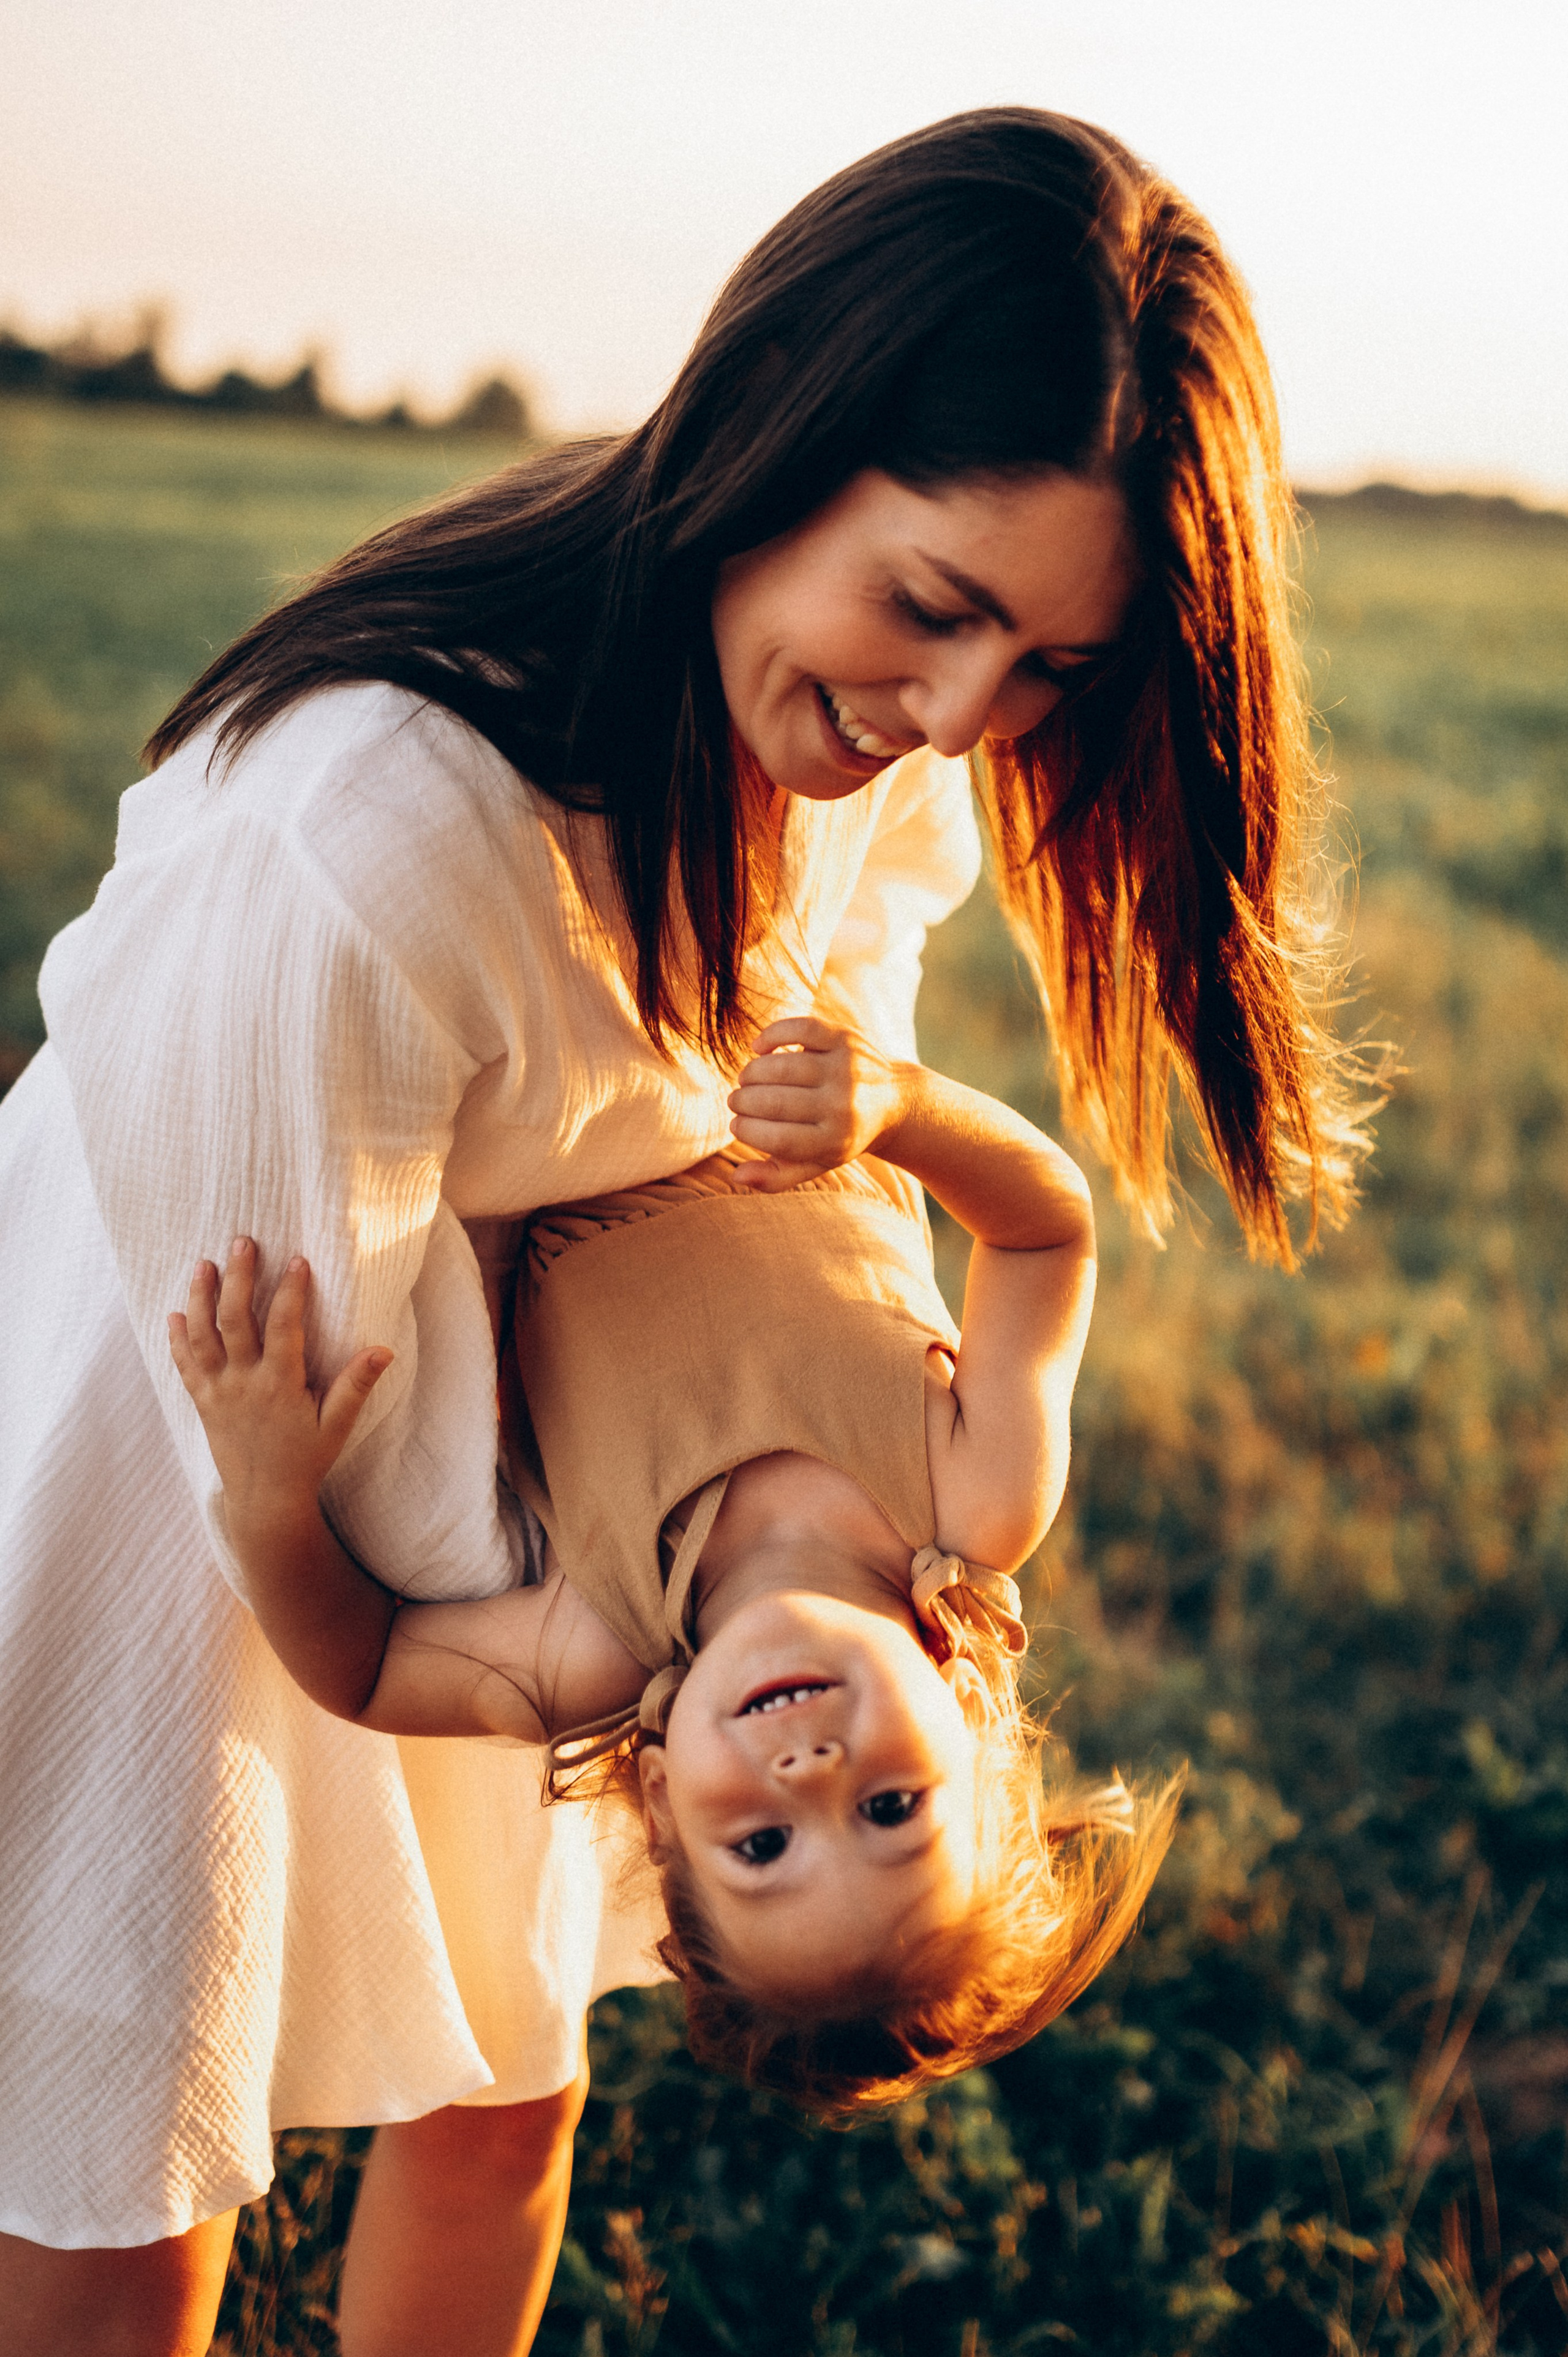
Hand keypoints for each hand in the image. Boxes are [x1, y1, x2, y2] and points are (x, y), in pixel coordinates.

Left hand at [168, 1239, 391, 1533]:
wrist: (264, 1501)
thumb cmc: (305, 1460)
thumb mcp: (338, 1425)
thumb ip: (356, 1384)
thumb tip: (383, 1349)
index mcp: (278, 1385)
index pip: (282, 1326)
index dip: (290, 1291)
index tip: (297, 1259)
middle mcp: (243, 1383)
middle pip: (233, 1319)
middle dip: (238, 1277)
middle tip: (242, 1242)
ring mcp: (217, 1392)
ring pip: (201, 1336)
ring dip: (200, 1297)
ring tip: (203, 1264)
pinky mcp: (203, 1403)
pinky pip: (184, 1365)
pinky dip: (177, 1338)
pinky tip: (175, 1313)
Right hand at [726, 1016, 908, 1191]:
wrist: (893, 1102)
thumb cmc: (841, 1135)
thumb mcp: (816, 1162)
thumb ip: (776, 1177)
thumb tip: (737, 1176)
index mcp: (835, 1141)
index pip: (778, 1139)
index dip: (746, 1130)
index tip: (735, 1124)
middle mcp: (843, 1106)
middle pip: (775, 1102)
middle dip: (743, 1101)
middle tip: (736, 1101)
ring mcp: (846, 1069)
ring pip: (782, 1067)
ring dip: (752, 1073)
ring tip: (745, 1080)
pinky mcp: (847, 1039)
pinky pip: (801, 1030)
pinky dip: (772, 1035)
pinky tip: (758, 1048)